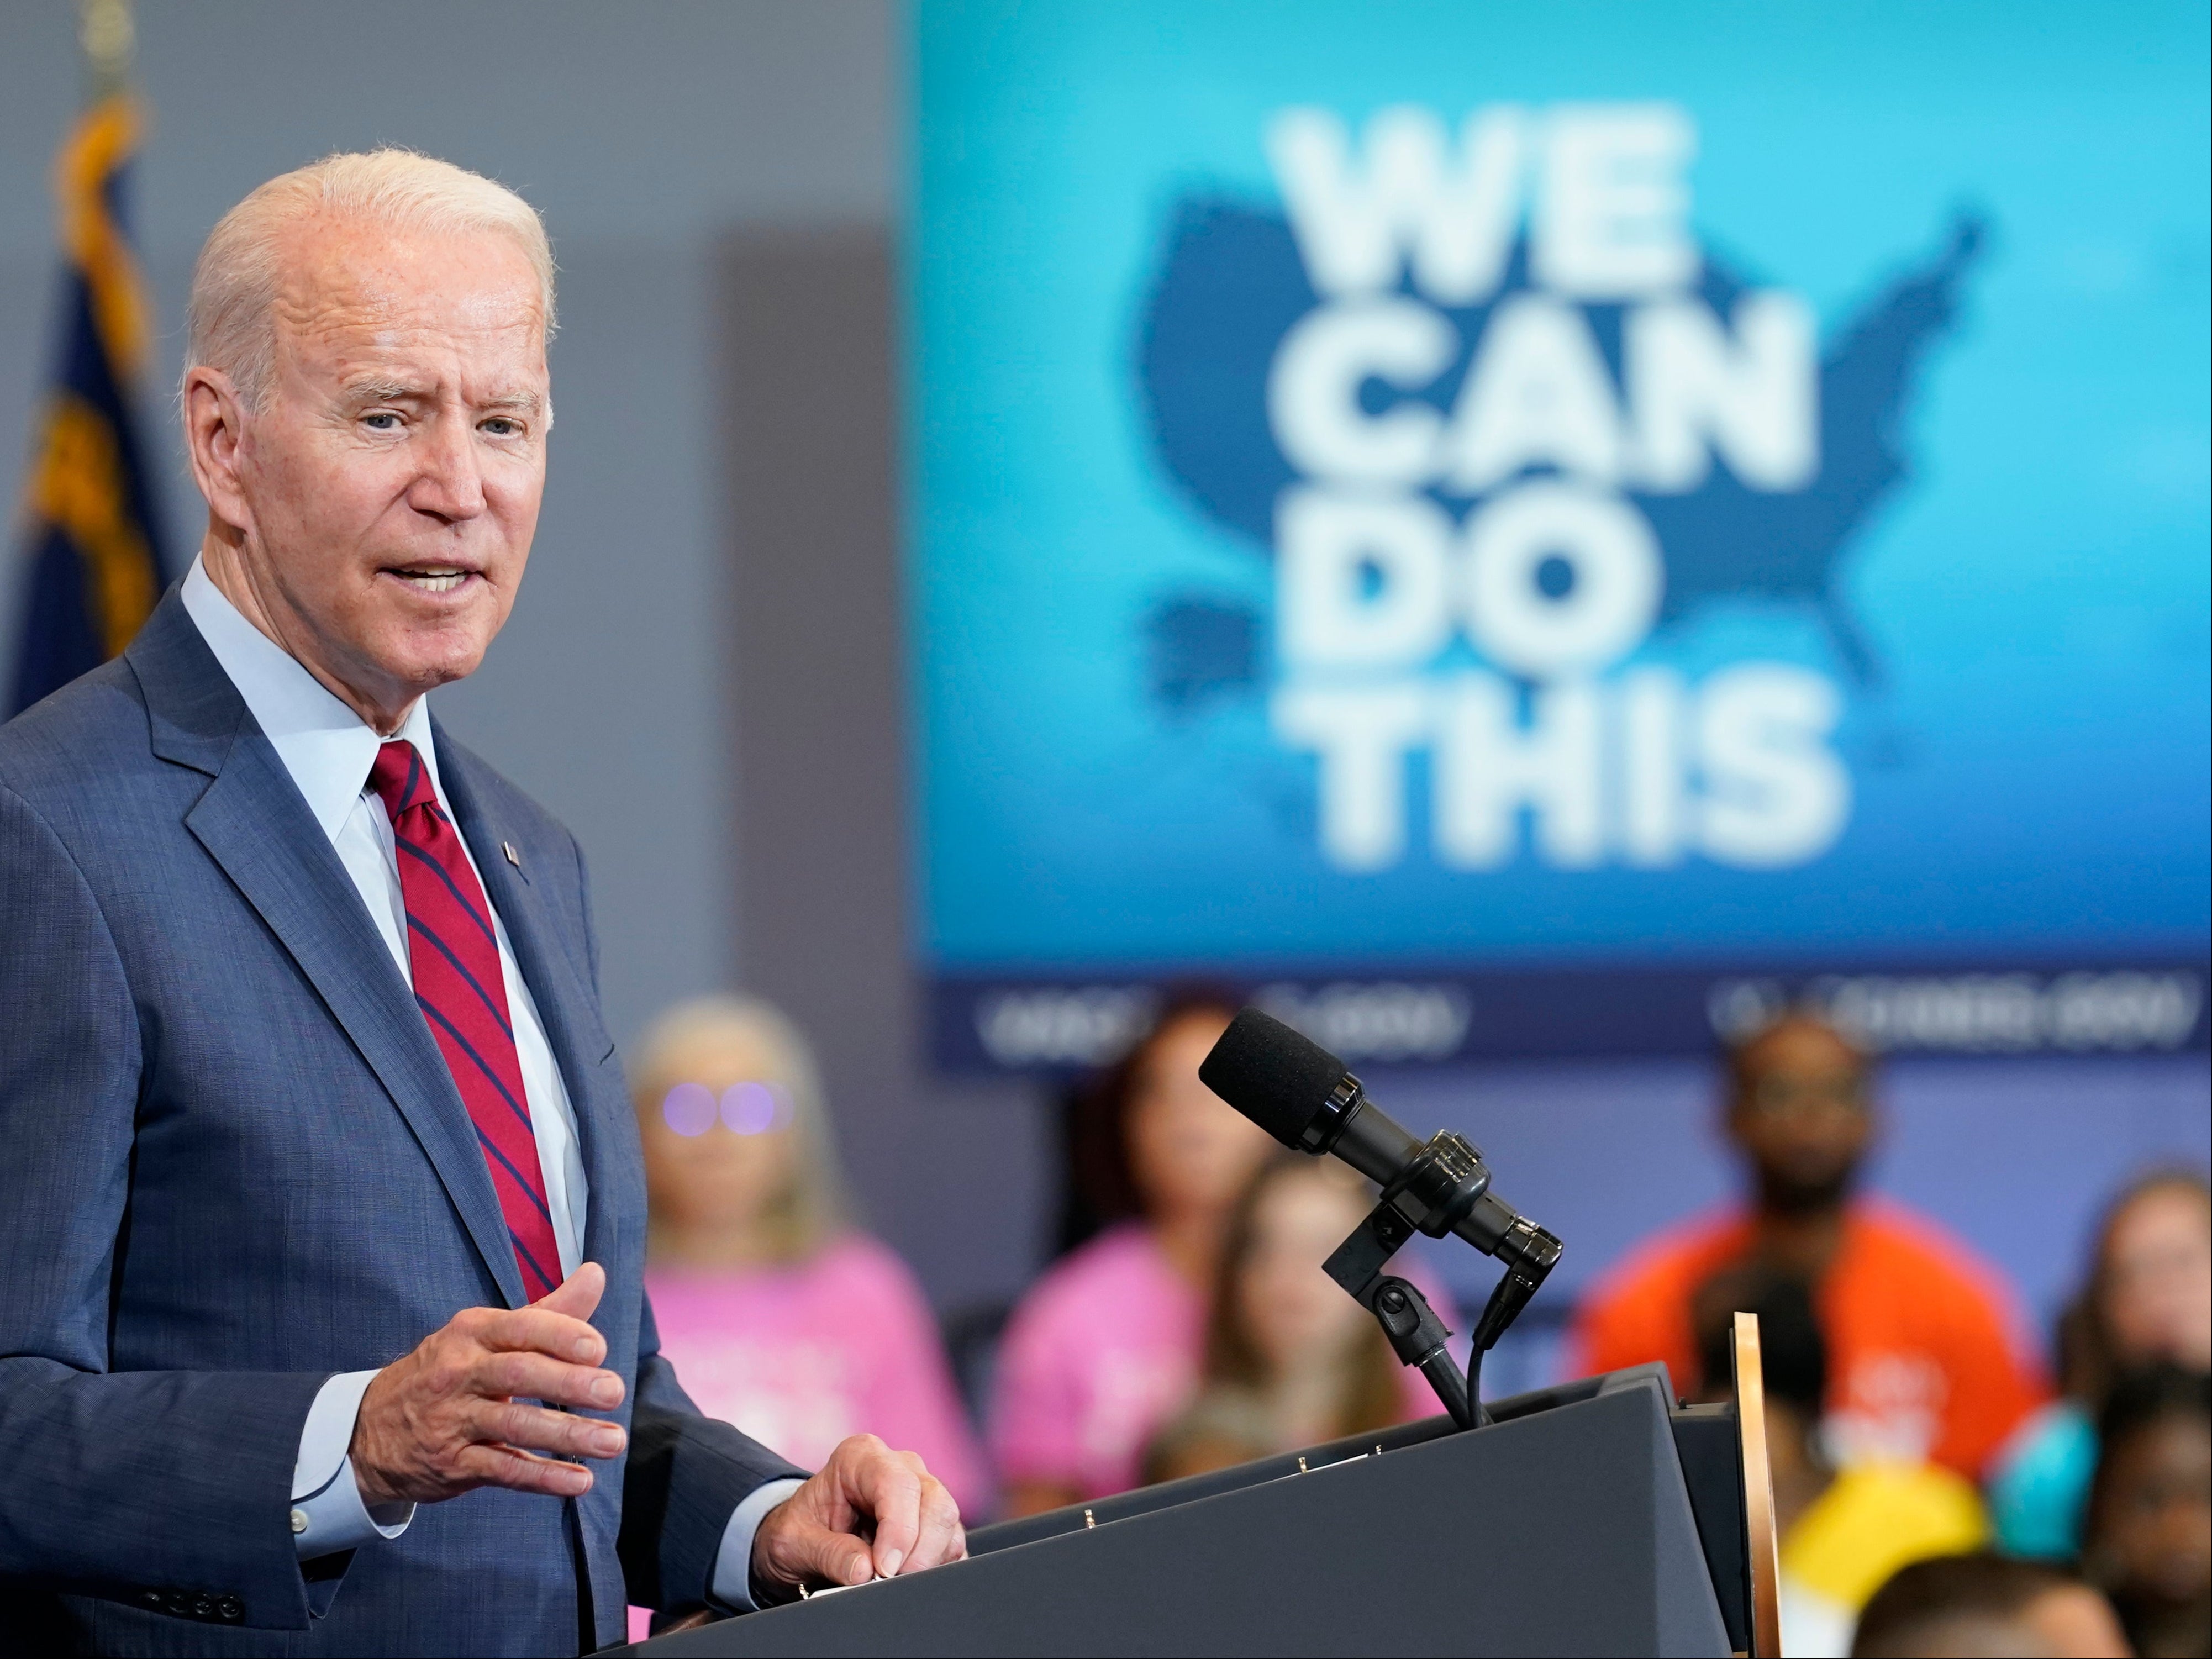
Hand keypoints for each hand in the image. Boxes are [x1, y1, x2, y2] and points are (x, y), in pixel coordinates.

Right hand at [349, 1262, 626, 1507]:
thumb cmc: (450, 1371)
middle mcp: (459, 1372)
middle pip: (520, 1373)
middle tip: (614, 1392)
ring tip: (612, 1441)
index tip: (599, 1349)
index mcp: (473, 1332)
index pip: (521, 1327)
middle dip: (570, 1383)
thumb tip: (596, 1274)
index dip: (561, 1336)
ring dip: (568, 1435)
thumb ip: (548, 1311)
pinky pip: (503, 1470)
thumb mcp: (487, 1334)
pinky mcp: (451, 1464)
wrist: (368, 1429)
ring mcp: (453, 1420)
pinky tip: (579, 1480)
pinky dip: (543, 1477)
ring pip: (515, 1426)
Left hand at [749, 1435, 964, 1604]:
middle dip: (919, 1550)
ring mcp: (922, 1492)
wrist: (804, 1538)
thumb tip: (865, 1571)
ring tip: (892, 1583)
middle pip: (935, 1502)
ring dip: (928, 1561)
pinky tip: (907, 1580)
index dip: (899, 1529)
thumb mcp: (795, 1542)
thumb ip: (828, 1553)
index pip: (898, 1484)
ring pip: (949, 1524)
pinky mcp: (935, 1522)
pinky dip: (937, 1567)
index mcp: (860, 1458)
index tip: (883, 1569)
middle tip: (890, 1583)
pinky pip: (953, 1543)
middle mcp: (900, 1467)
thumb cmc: (799, 1530)